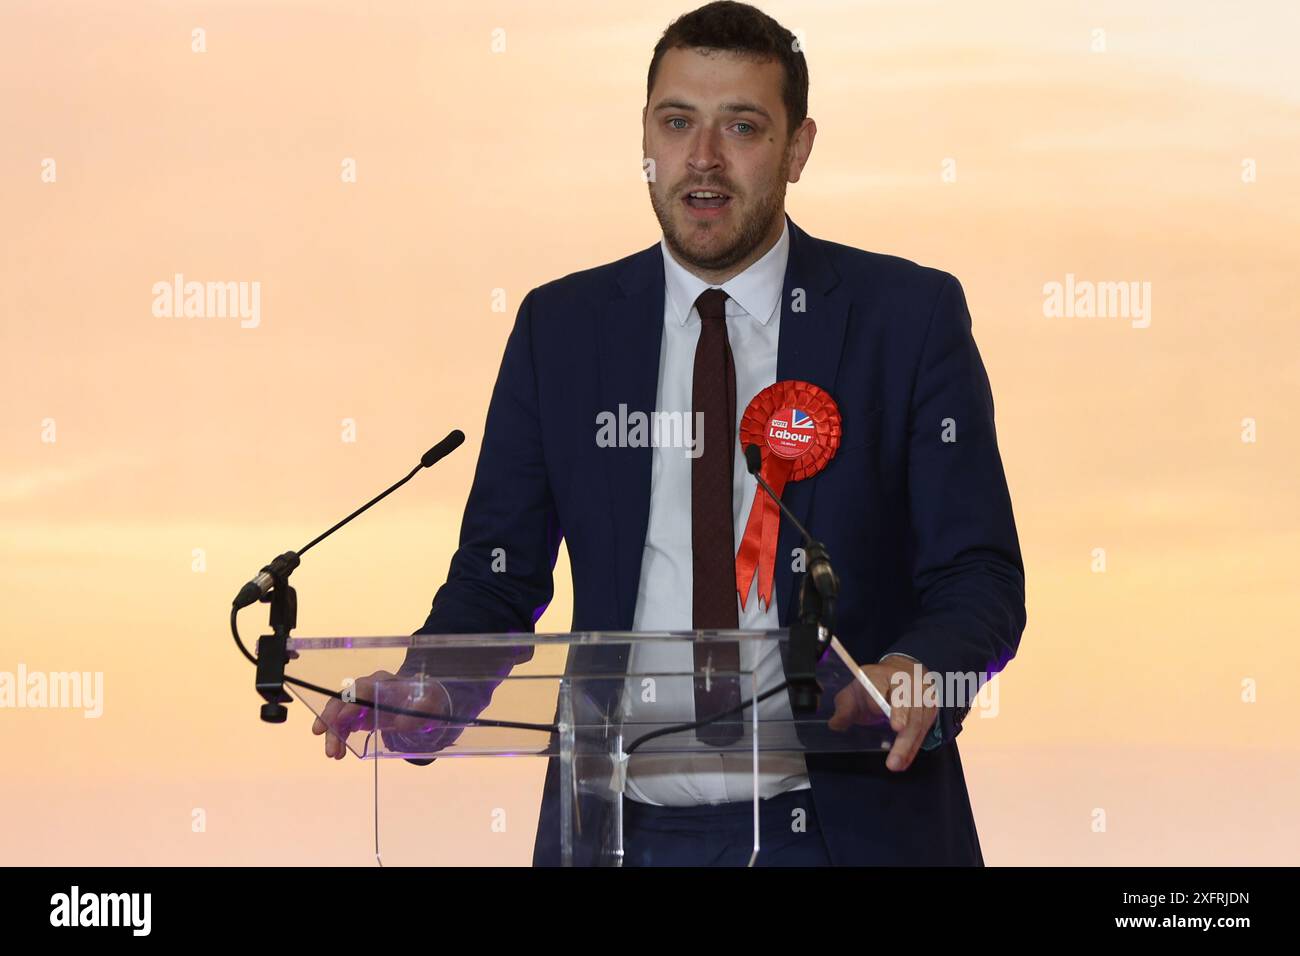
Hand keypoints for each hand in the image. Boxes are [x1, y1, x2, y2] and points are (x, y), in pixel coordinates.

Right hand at [310, 669, 451, 759]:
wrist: (423, 706)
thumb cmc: (425, 701)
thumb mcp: (429, 705)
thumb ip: (420, 711)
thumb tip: (403, 721)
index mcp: (382, 682)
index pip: (362, 688)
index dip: (352, 703)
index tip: (344, 719)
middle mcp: (367, 689)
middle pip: (344, 700)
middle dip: (332, 718)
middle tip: (325, 738)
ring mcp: (360, 702)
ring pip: (338, 714)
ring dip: (333, 733)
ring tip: (333, 754)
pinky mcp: (358, 715)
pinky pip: (343, 725)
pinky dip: (339, 738)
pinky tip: (339, 753)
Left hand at [827, 654, 938, 771]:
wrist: (903, 670)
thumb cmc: (875, 684)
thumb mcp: (855, 691)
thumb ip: (845, 707)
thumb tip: (835, 725)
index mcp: (883, 675)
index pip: (887, 688)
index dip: (891, 707)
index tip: (895, 726)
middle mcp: (907, 682)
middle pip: (908, 709)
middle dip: (903, 737)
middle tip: (894, 760)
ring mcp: (923, 695)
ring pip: (919, 722)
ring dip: (908, 747)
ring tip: (896, 764)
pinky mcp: (932, 708)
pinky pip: (925, 730)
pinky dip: (914, 748)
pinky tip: (904, 761)